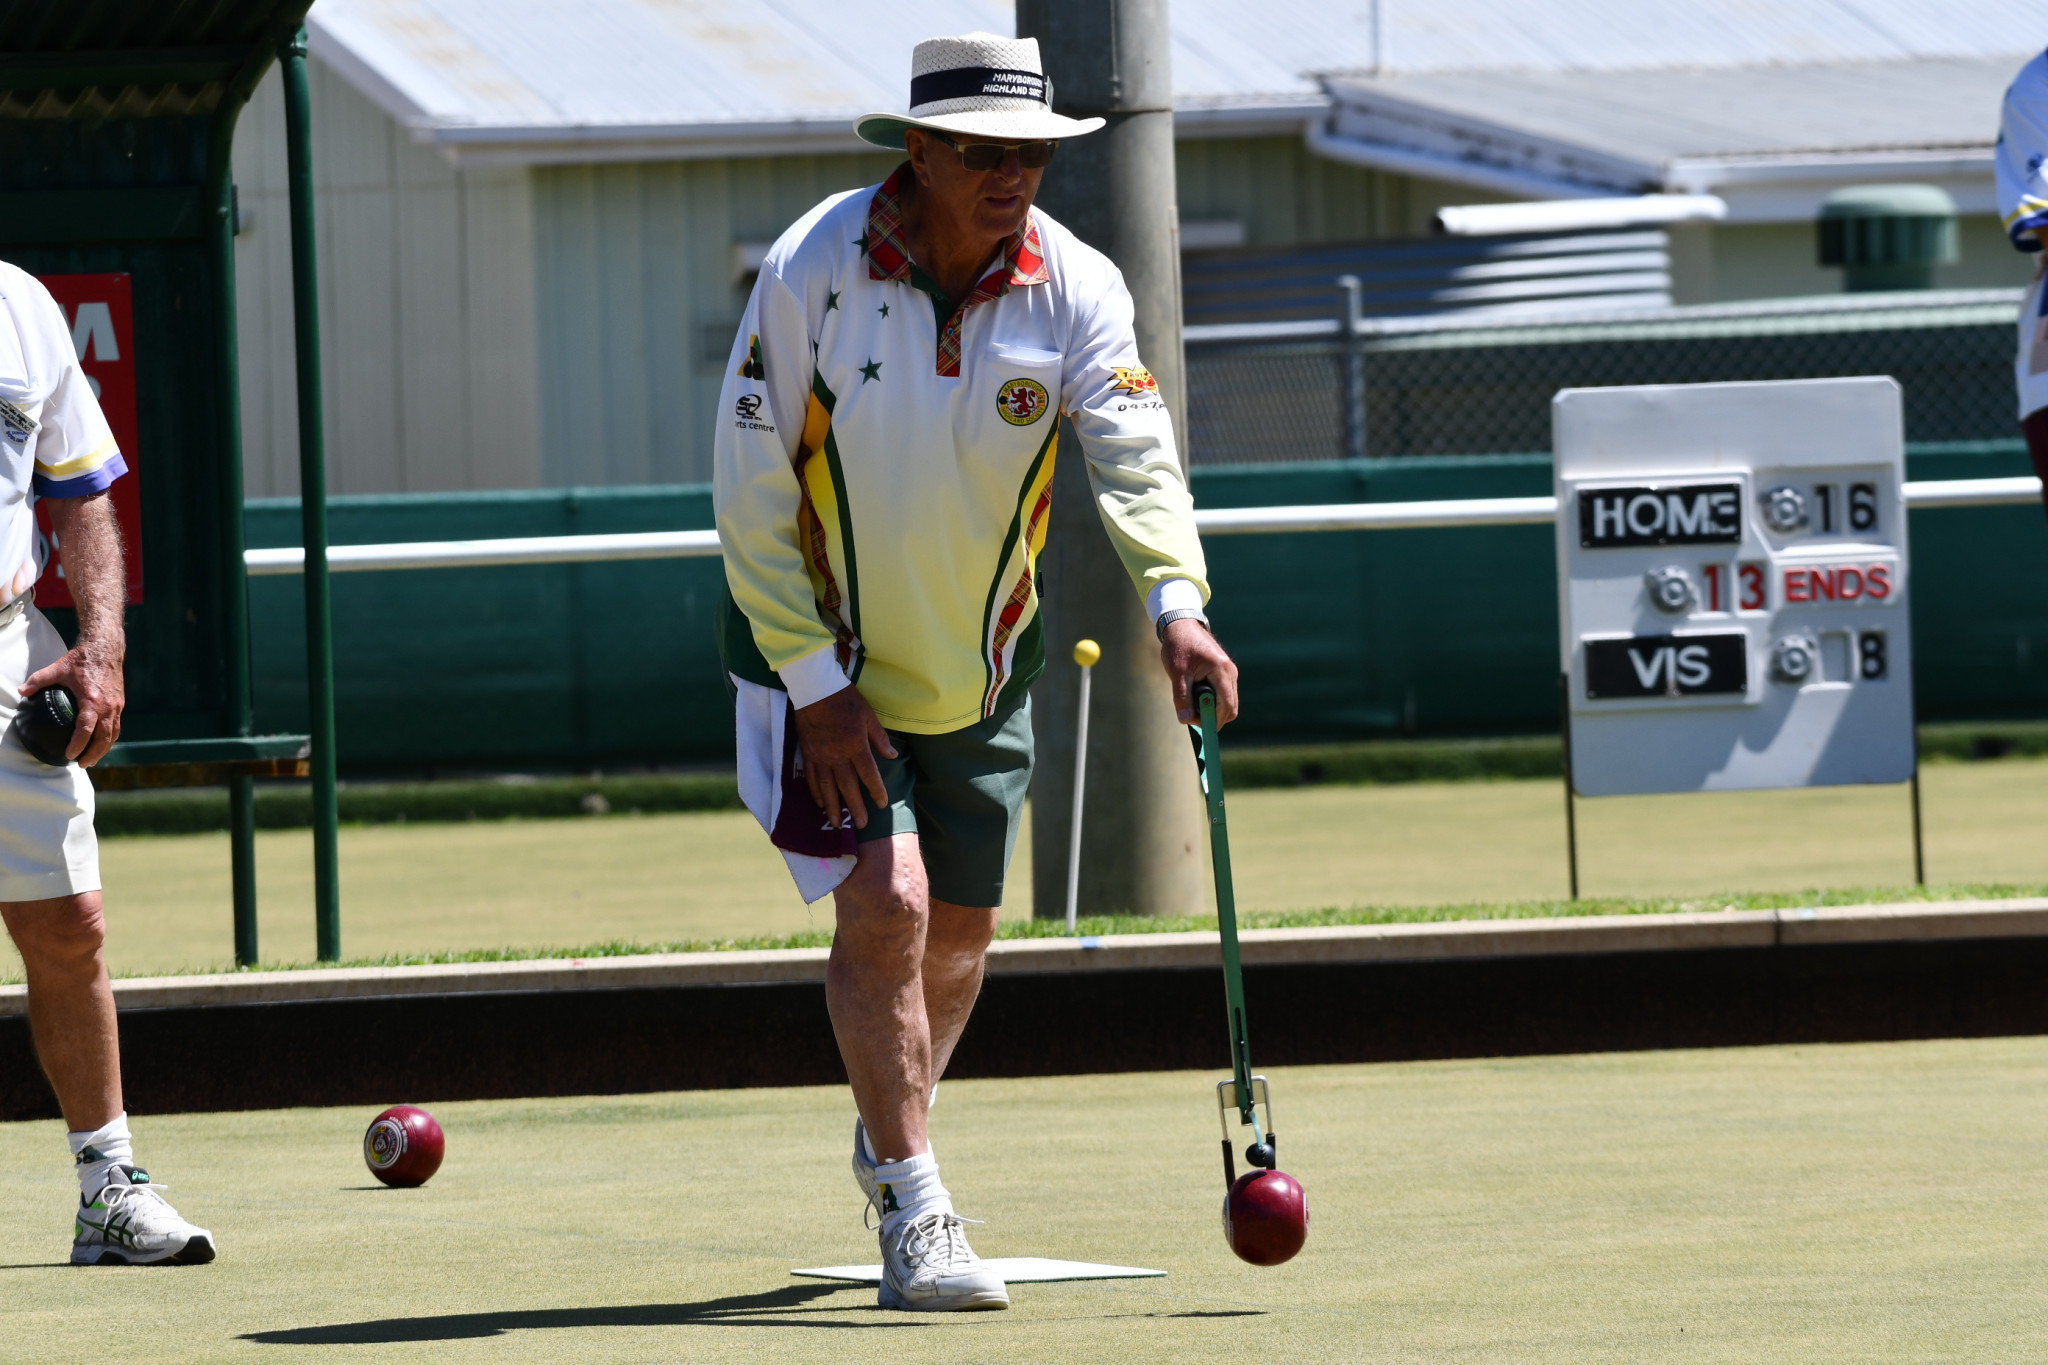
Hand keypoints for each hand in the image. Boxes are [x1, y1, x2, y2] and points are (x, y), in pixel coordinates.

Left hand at [21, 638, 123, 765]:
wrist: (106, 649)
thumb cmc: (82, 659)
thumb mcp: (58, 668)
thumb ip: (39, 680)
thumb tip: (23, 692)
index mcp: (92, 699)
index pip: (87, 728)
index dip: (79, 744)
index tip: (70, 754)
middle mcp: (108, 706)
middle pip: (104, 738)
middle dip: (94, 754)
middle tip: (82, 764)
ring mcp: (116, 706)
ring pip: (113, 734)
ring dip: (104, 750)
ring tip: (92, 760)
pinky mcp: (120, 704)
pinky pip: (116, 726)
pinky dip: (109, 738)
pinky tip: (101, 744)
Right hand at [791, 685, 896, 828]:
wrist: (815, 688)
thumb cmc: (845, 699)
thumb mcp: (868, 715)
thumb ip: (880, 738)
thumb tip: (893, 755)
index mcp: (856, 745)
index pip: (869, 774)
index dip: (876, 791)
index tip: (882, 804)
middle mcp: (837, 755)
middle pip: (847, 787)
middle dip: (854, 807)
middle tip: (861, 824)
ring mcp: (820, 756)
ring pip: (826, 788)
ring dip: (832, 807)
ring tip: (835, 824)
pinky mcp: (807, 753)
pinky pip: (811, 778)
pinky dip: (815, 792)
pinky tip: (819, 803)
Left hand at [1161, 618, 1237, 725]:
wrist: (1182, 626)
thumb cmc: (1179, 646)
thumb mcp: (1177, 673)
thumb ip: (1182, 697)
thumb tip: (1185, 720)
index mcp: (1221, 670)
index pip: (1227, 704)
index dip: (1215, 720)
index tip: (1200, 727)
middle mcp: (1230, 671)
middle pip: (1231, 707)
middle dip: (1213, 716)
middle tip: (1192, 716)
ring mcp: (1230, 672)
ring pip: (1228, 702)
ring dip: (1211, 709)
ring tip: (1190, 703)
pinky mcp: (1225, 673)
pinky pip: (1224, 694)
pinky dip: (1212, 701)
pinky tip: (1195, 696)